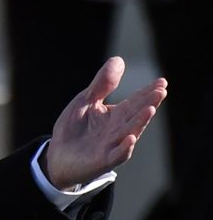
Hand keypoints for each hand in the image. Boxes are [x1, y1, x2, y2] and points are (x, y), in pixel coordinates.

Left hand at [44, 57, 166, 189]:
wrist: (57, 156)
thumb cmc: (74, 128)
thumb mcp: (85, 101)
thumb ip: (102, 84)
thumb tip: (119, 59)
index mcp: (116, 115)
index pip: (135, 102)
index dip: (148, 92)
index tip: (162, 82)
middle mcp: (119, 130)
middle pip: (136, 115)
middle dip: (149, 103)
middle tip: (161, 91)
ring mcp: (112, 145)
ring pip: (130, 132)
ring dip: (140, 122)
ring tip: (150, 109)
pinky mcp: (103, 160)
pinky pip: (117, 154)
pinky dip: (125, 147)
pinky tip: (130, 138)